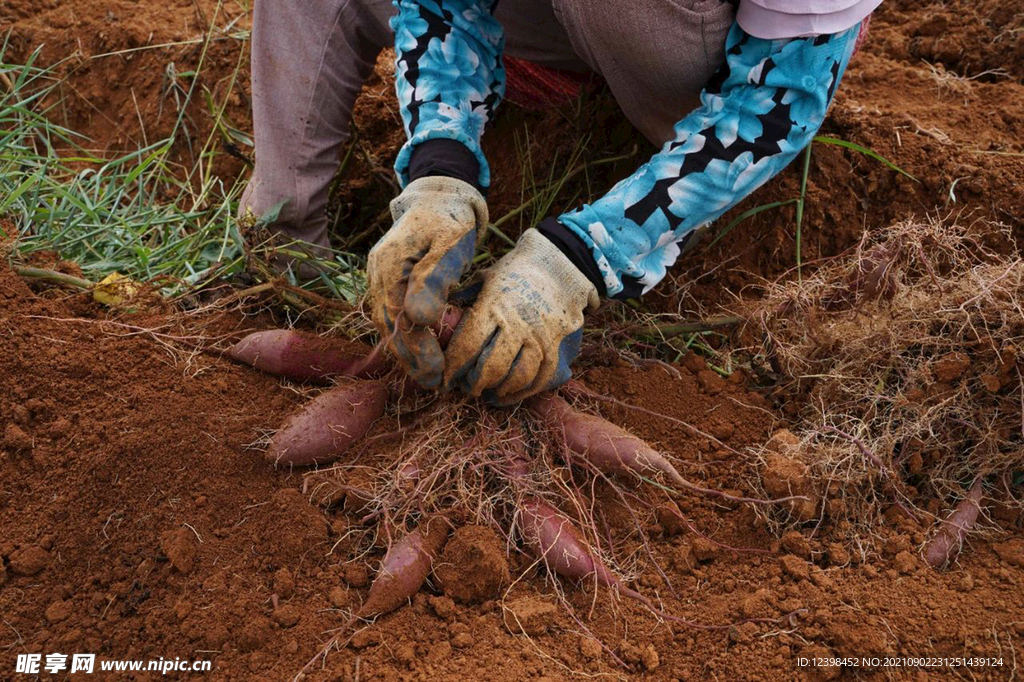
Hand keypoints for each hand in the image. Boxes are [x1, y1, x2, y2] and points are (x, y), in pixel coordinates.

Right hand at [367, 177, 487, 387]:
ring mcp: (379, 279)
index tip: (437, 373)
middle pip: (389, 327)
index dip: (417, 350)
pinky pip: (392, 316)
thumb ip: (434, 281)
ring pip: (388, 325)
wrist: (439, 200)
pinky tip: (421, 354)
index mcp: (389, 266)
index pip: (399, 319)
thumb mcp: (449, 245)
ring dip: (406, 352)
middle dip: (410, 359)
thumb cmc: (449, 221)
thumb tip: (419, 321)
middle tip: (435, 384)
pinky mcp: (387, 283)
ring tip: (429, 376)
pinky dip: (406, 338)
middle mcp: (377, 275)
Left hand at [444, 228, 598, 404]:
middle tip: (465, 387)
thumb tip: (440, 316)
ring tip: (487, 390)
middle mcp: (517, 325)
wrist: (561, 263)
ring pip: (517, 377)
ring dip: (498, 389)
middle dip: (474, 384)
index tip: (444, 378)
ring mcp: (539, 338)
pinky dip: (523, 392)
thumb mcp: (486, 277)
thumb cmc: (516, 270)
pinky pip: (540, 379)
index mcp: (494, 307)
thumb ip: (464, 298)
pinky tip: (508, 393)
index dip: (453, 368)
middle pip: (491, 368)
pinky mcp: (555, 346)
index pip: (467, 347)